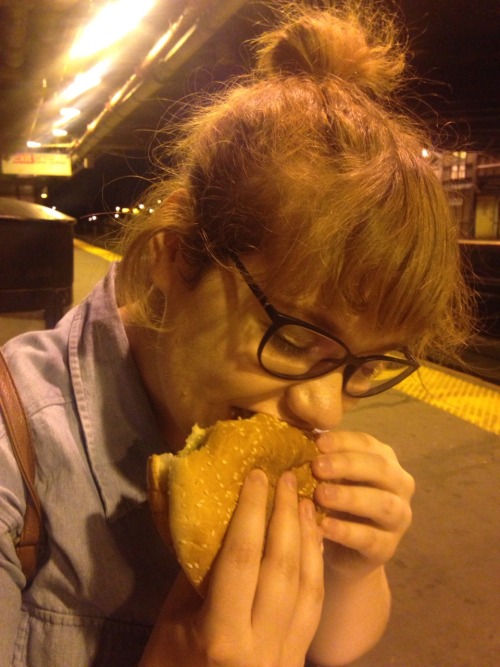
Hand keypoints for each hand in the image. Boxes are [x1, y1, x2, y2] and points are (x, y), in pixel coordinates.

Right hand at [141, 470, 323, 666]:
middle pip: (282, 567)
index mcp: (221, 636)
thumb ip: (199, 570)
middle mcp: (262, 647)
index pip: (243, 559)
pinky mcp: (299, 659)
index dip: (252, 511)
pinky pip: (314, 604)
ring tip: (306, 501)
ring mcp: (286, 656)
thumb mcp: (173, 619)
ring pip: (307, 584)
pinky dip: (315, 566)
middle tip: (288, 478)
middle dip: (286, 516)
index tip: (256, 475)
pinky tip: (314, 540)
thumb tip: (215, 518)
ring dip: (308, 537)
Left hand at [312, 431, 414, 579]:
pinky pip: (370, 538)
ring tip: (320, 495)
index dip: (343, 441)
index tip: (317, 442)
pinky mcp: (388, 547)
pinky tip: (324, 525)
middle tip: (317, 467)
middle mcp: (399, 485)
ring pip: (381, 504)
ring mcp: (399, 517)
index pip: (368, 444)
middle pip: (380, 469)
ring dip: (349, 497)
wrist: (342, 551)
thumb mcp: (330, 478)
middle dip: (347, 465)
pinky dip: (346, 531)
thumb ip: (322, 460)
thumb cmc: (335, 503)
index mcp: (384, 460)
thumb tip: (299, 440)